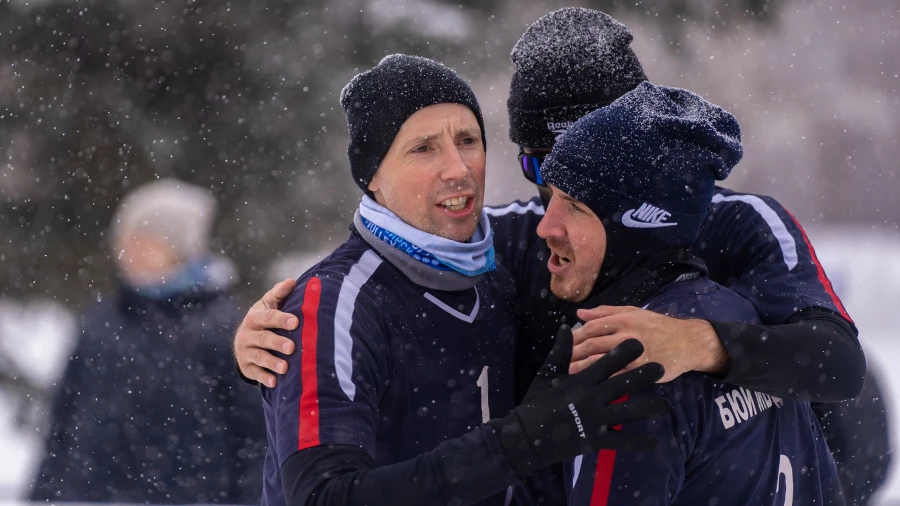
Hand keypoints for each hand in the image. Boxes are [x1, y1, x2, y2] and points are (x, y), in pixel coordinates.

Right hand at [233, 278, 298, 387]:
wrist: (246, 339)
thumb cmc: (265, 318)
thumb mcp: (270, 304)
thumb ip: (280, 294)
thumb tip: (292, 281)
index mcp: (255, 317)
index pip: (268, 317)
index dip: (281, 319)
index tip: (296, 322)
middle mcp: (247, 334)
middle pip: (263, 339)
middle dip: (277, 343)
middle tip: (292, 347)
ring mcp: (245, 351)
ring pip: (258, 357)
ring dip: (272, 362)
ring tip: (286, 368)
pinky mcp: (246, 367)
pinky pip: (254, 373)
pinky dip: (264, 378)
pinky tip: (275, 383)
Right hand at [489, 326, 668, 476]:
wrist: (527, 435)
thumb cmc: (536, 401)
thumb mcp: (546, 374)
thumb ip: (560, 351)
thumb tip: (567, 327)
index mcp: (581, 380)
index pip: (606, 361)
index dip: (624, 352)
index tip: (640, 343)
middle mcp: (592, 398)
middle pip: (623, 383)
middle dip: (643, 375)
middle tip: (661, 368)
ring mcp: (596, 420)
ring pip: (628, 412)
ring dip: (648, 407)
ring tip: (666, 405)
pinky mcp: (596, 440)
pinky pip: (621, 441)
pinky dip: (638, 442)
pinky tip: (654, 442)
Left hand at [569, 306, 727, 381]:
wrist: (687, 342)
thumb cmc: (658, 326)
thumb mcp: (633, 313)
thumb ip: (606, 313)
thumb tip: (580, 313)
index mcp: (623, 319)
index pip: (592, 327)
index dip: (575, 337)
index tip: (563, 346)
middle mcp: (627, 334)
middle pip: (593, 344)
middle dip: (574, 354)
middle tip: (560, 363)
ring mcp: (634, 353)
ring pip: (602, 360)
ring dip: (583, 368)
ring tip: (569, 374)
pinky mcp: (642, 369)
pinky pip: (619, 375)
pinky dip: (604, 379)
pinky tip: (593, 385)